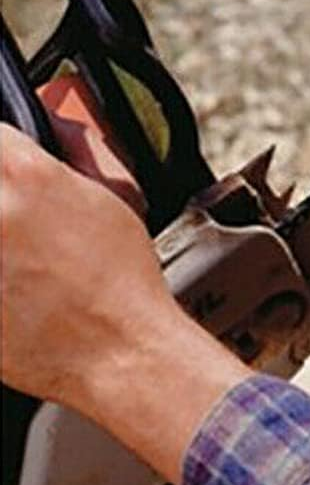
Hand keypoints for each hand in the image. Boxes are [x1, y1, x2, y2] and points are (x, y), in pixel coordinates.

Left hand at [1, 124, 248, 484]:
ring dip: (2, 237)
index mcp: (29, 176)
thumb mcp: (110, 200)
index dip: (4, 150)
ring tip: (21, 259)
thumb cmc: (122, 282)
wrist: (120, 350)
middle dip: (2, 201)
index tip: (10, 169)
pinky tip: (15, 286)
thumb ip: (67, 161)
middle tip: (19, 224)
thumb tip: (49, 135)